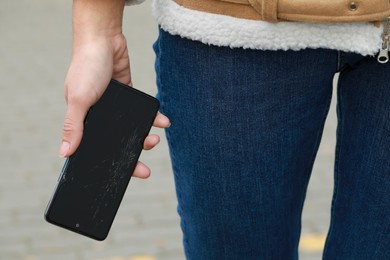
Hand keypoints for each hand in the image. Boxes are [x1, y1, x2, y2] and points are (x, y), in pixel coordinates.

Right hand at [59, 2, 169, 177]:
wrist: (104, 40)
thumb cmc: (86, 68)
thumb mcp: (78, 99)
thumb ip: (74, 125)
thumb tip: (65, 152)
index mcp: (84, 121)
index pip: (97, 149)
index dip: (109, 164)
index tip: (122, 177)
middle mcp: (100, 116)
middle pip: (118, 143)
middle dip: (132, 157)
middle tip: (145, 171)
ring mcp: (116, 107)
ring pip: (133, 129)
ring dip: (144, 137)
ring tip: (155, 139)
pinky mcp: (129, 95)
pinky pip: (142, 112)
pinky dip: (153, 117)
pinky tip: (163, 122)